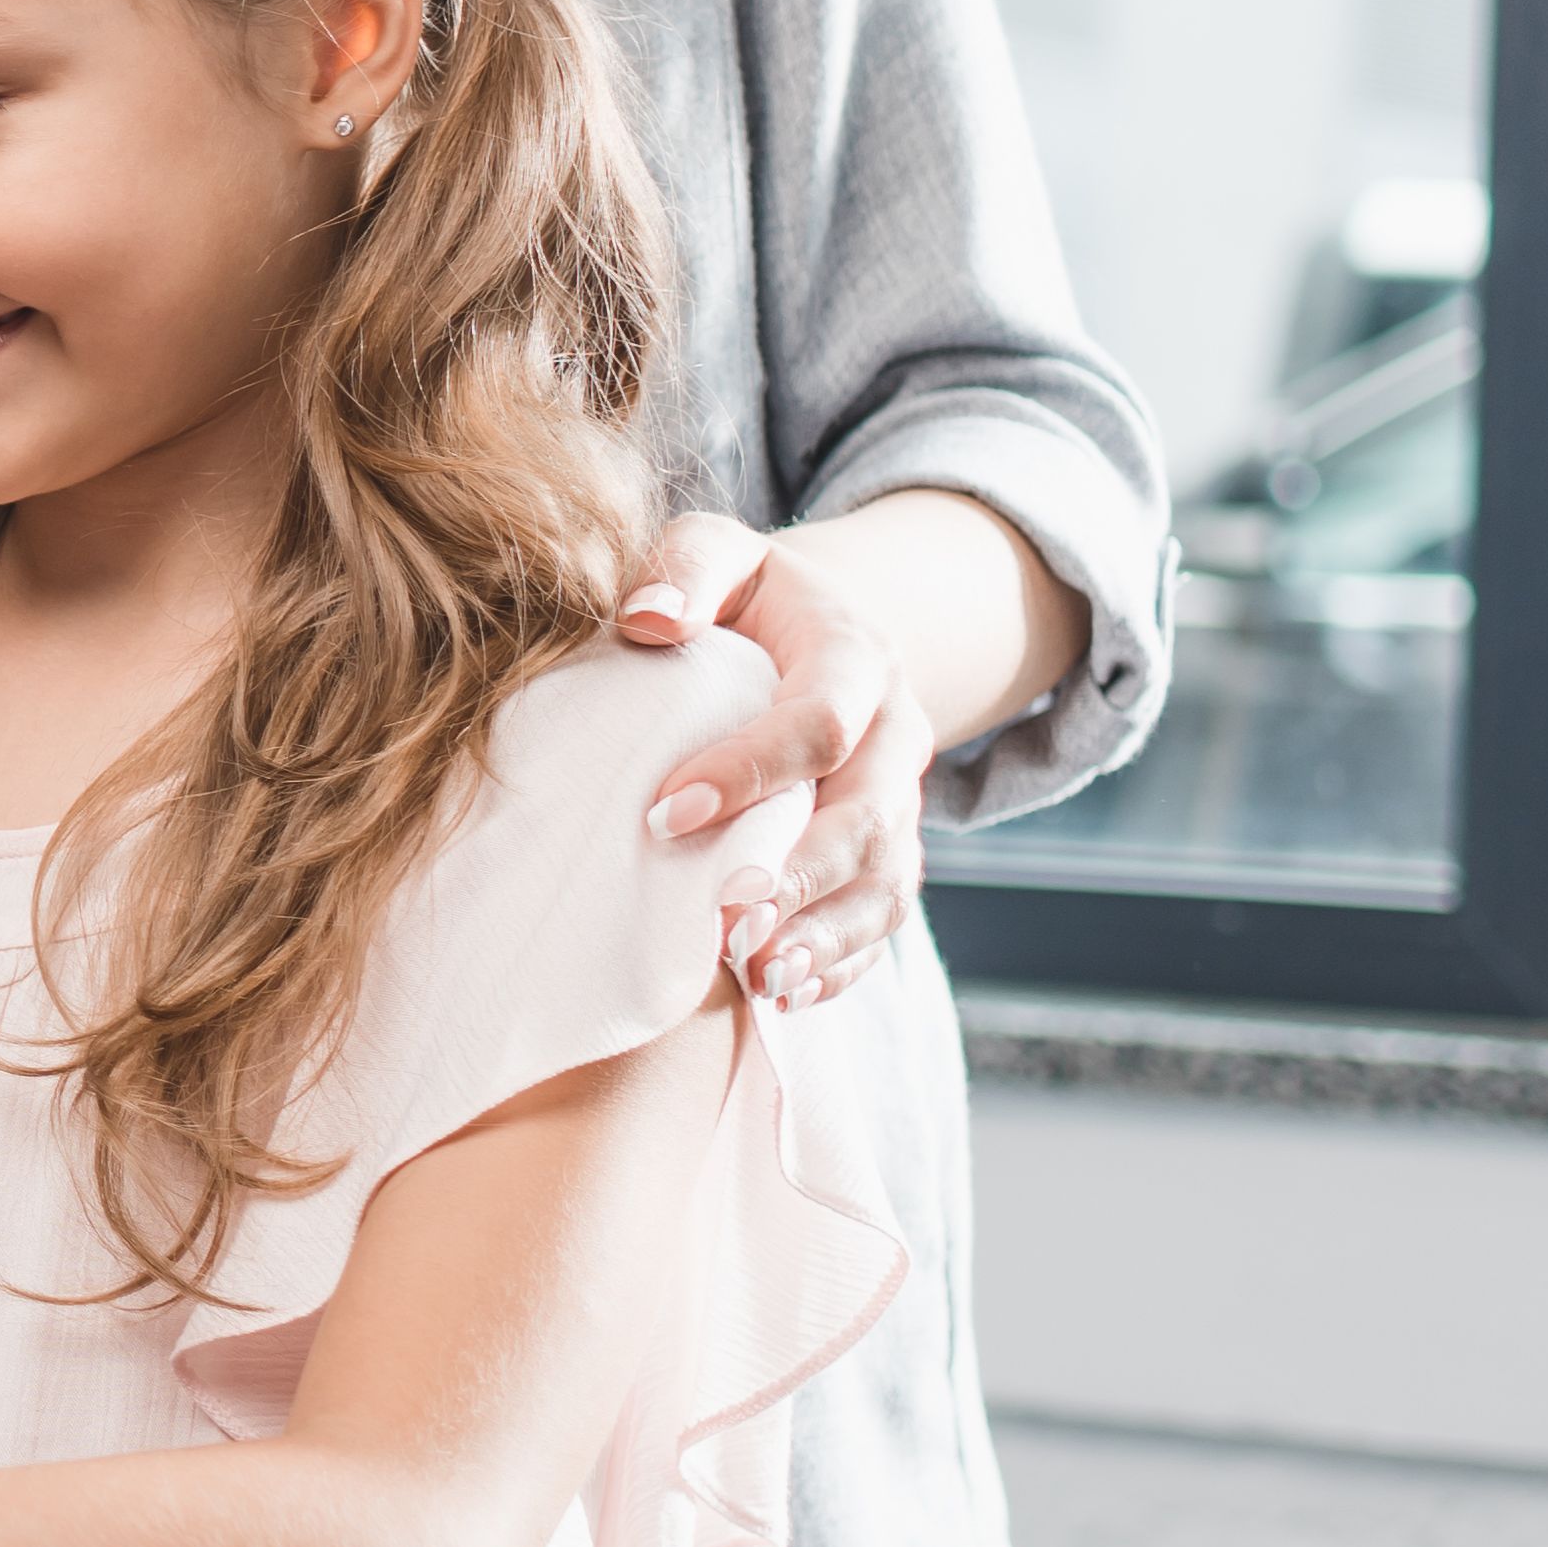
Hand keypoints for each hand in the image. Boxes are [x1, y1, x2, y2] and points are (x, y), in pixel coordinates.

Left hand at [620, 510, 928, 1007]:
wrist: (824, 629)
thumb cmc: (748, 597)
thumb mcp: (721, 552)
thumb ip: (686, 566)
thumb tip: (647, 618)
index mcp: (856, 658)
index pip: (818, 723)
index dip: (749, 771)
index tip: (664, 813)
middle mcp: (894, 737)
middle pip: (867, 819)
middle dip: (801, 878)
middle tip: (727, 922)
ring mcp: (900, 804)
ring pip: (885, 884)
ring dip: (825, 937)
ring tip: (760, 977)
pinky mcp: (889, 854)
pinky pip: (882, 919)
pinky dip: (842, 964)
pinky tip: (785, 994)